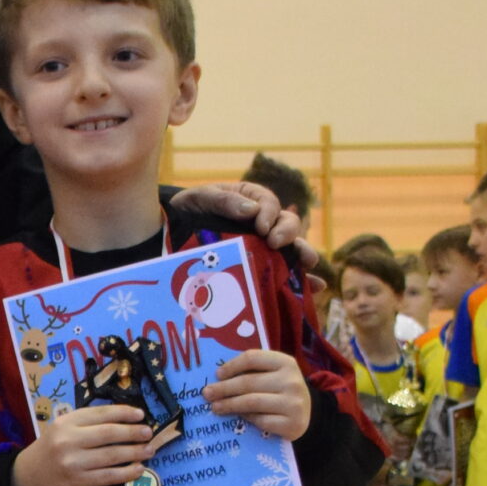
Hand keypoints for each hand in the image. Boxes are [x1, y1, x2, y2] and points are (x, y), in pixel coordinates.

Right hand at [10, 405, 149, 485]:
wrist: (26, 477)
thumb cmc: (49, 450)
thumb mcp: (61, 428)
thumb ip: (86, 423)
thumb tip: (123, 421)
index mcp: (66, 422)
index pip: (101, 414)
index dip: (124, 413)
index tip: (141, 415)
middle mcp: (69, 440)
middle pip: (109, 433)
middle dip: (133, 433)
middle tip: (149, 433)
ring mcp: (73, 462)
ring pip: (112, 455)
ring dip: (135, 452)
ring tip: (149, 450)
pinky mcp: (77, 482)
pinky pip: (108, 476)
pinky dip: (126, 473)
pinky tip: (138, 469)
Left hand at [169, 180, 316, 268]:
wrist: (171, 233)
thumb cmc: (190, 209)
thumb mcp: (202, 198)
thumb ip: (224, 200)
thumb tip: (252, 210)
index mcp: (252, 200)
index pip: (269, 204)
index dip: (269, 214)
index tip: (261, 227)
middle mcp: (264, 223)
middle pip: (287, 225)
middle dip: (287, 233)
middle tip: (275, 243)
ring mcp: (265, 247)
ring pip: (292, 249)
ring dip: (303, 254)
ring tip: (308, 262)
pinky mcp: (262, 268)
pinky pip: (286, 273)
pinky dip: (302, 280)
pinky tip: (314, 287)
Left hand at [204, 348, 310, 439]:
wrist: (307, 415)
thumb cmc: (281, 391)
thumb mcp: (274, 374)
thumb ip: (253, 371)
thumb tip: (218, 377)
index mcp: (286, 363)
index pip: (253, 358)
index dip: (232, 365)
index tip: (217, 374)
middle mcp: (292, 381)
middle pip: (248, 382)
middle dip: (223, 388)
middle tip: (207, 393)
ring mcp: (293, 404)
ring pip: (251, 402)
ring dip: (229, 405)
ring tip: (215, 407)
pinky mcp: (292, 424)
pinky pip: (260, 420)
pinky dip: (246, 418)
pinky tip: (237, 417)